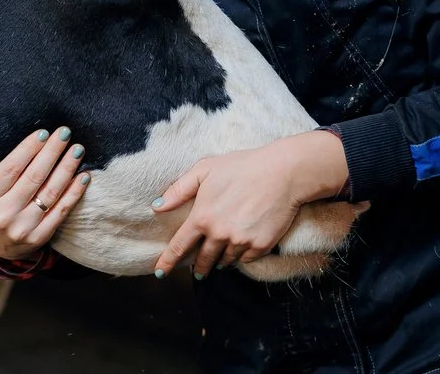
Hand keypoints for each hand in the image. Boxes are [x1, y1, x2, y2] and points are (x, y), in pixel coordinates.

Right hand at [0, 128, 90, 260]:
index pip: (10, 169)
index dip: (28, 149)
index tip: (43, 133)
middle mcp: (2, 215)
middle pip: (33, 177)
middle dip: (51, 152)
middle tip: (64, 133)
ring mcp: (22, 228)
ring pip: (49, 193)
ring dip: (66, 169)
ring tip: (77, 150)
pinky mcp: (39, 237)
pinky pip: (60, 211)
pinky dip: (74, 193)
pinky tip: (83, 176)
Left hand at [151, 130, 347, 278]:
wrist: (283, 172)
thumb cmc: (242, 166)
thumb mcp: (205, 169)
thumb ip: (179, 189)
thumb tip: (157, 206)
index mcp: (202, 217)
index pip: (179, 247)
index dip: (167, 262)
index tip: (160, 273)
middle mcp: (219, 234)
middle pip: (203, 259)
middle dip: (199, 267)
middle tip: (198, 270)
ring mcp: (240, 242)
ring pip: (225, 261)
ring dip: (220, 260)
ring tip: (220, 258)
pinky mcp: (261, 246)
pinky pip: (245, 259)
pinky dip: (241, 255)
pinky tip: (242, 247)